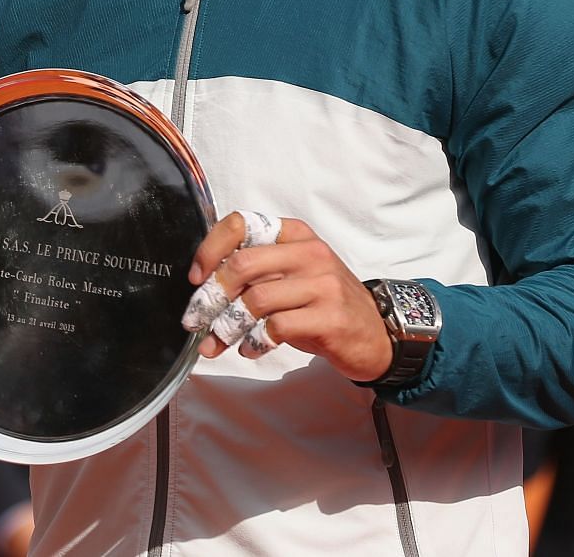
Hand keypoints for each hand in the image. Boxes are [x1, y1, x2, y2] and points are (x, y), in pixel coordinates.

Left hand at [182, 212, 391, 381]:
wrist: (377, 333)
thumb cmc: (324, 303)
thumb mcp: (293, 274)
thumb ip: (256, 271)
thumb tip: (203, 286)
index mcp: (295, 234)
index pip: (241, 224)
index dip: (210, 249)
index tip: (196, 277)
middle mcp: (310, 253)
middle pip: (242, 265)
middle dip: (211, 296)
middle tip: (196, 318)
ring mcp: (323, 284)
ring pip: (255, 300)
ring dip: (228, 326)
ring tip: (218, 341)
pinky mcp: (330, 317)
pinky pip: (276, 328)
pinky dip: (254, 342)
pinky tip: (250, 349)